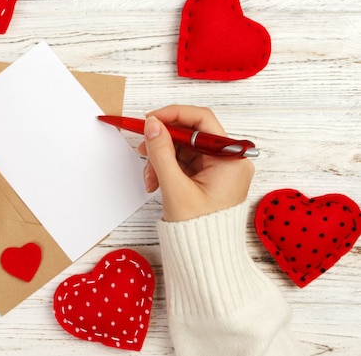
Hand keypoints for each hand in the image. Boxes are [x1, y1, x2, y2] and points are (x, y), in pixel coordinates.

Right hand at [138, 105, 253, 221]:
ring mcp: (219, 170)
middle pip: (191, 135)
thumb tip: (152, 125)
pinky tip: (156, 181)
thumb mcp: (175, 188)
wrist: (204, 259)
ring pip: (184, 149)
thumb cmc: (199, 231)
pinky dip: (167, 168)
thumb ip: (161, 152)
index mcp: (231, 160)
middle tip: (143, 146)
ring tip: (149, 177)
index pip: (202, 121)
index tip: (151, 119)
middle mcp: (229, 161)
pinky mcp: (208, 179)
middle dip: (163, 142)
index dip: (174, 115)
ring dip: (161, 158)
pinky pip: (184, 162)